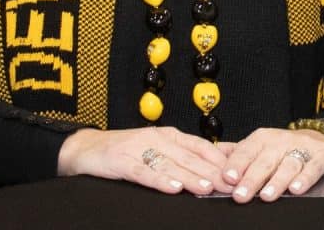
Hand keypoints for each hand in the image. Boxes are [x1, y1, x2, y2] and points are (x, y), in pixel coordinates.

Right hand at [57, 127, 231, 195]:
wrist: (86, 148)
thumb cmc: (126, 151)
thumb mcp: (159, 148)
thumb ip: (187, 154)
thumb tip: (223, 158)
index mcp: (169, 136)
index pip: (200, 146)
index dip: (220, 159)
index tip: (238, 172)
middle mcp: (157, 139)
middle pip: (189, 157)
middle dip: (211, 171)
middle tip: (230, 184)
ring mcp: (139, 149)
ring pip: (170, 165)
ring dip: (190, 177)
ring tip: (207, 188)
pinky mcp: (122, 162)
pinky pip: (144, 172)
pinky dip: (159, 180)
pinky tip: (173, 188)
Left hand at [220, 127, 323, 201]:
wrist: (321, 139)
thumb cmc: (284, 148)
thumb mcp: (260, 146)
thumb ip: (236, 153)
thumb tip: (210, 159)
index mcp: (262, 138)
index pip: (246, 151)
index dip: (236, 165)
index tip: (227, 178)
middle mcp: (281, 141)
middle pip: (264, 161)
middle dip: (252, 179)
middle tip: (241, 195)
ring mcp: (302, 148)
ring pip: (288, 165)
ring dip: (277, 181)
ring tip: (266, 196)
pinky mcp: (322, 157)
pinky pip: (313, 167)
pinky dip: (305, 178)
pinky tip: (296, 189)